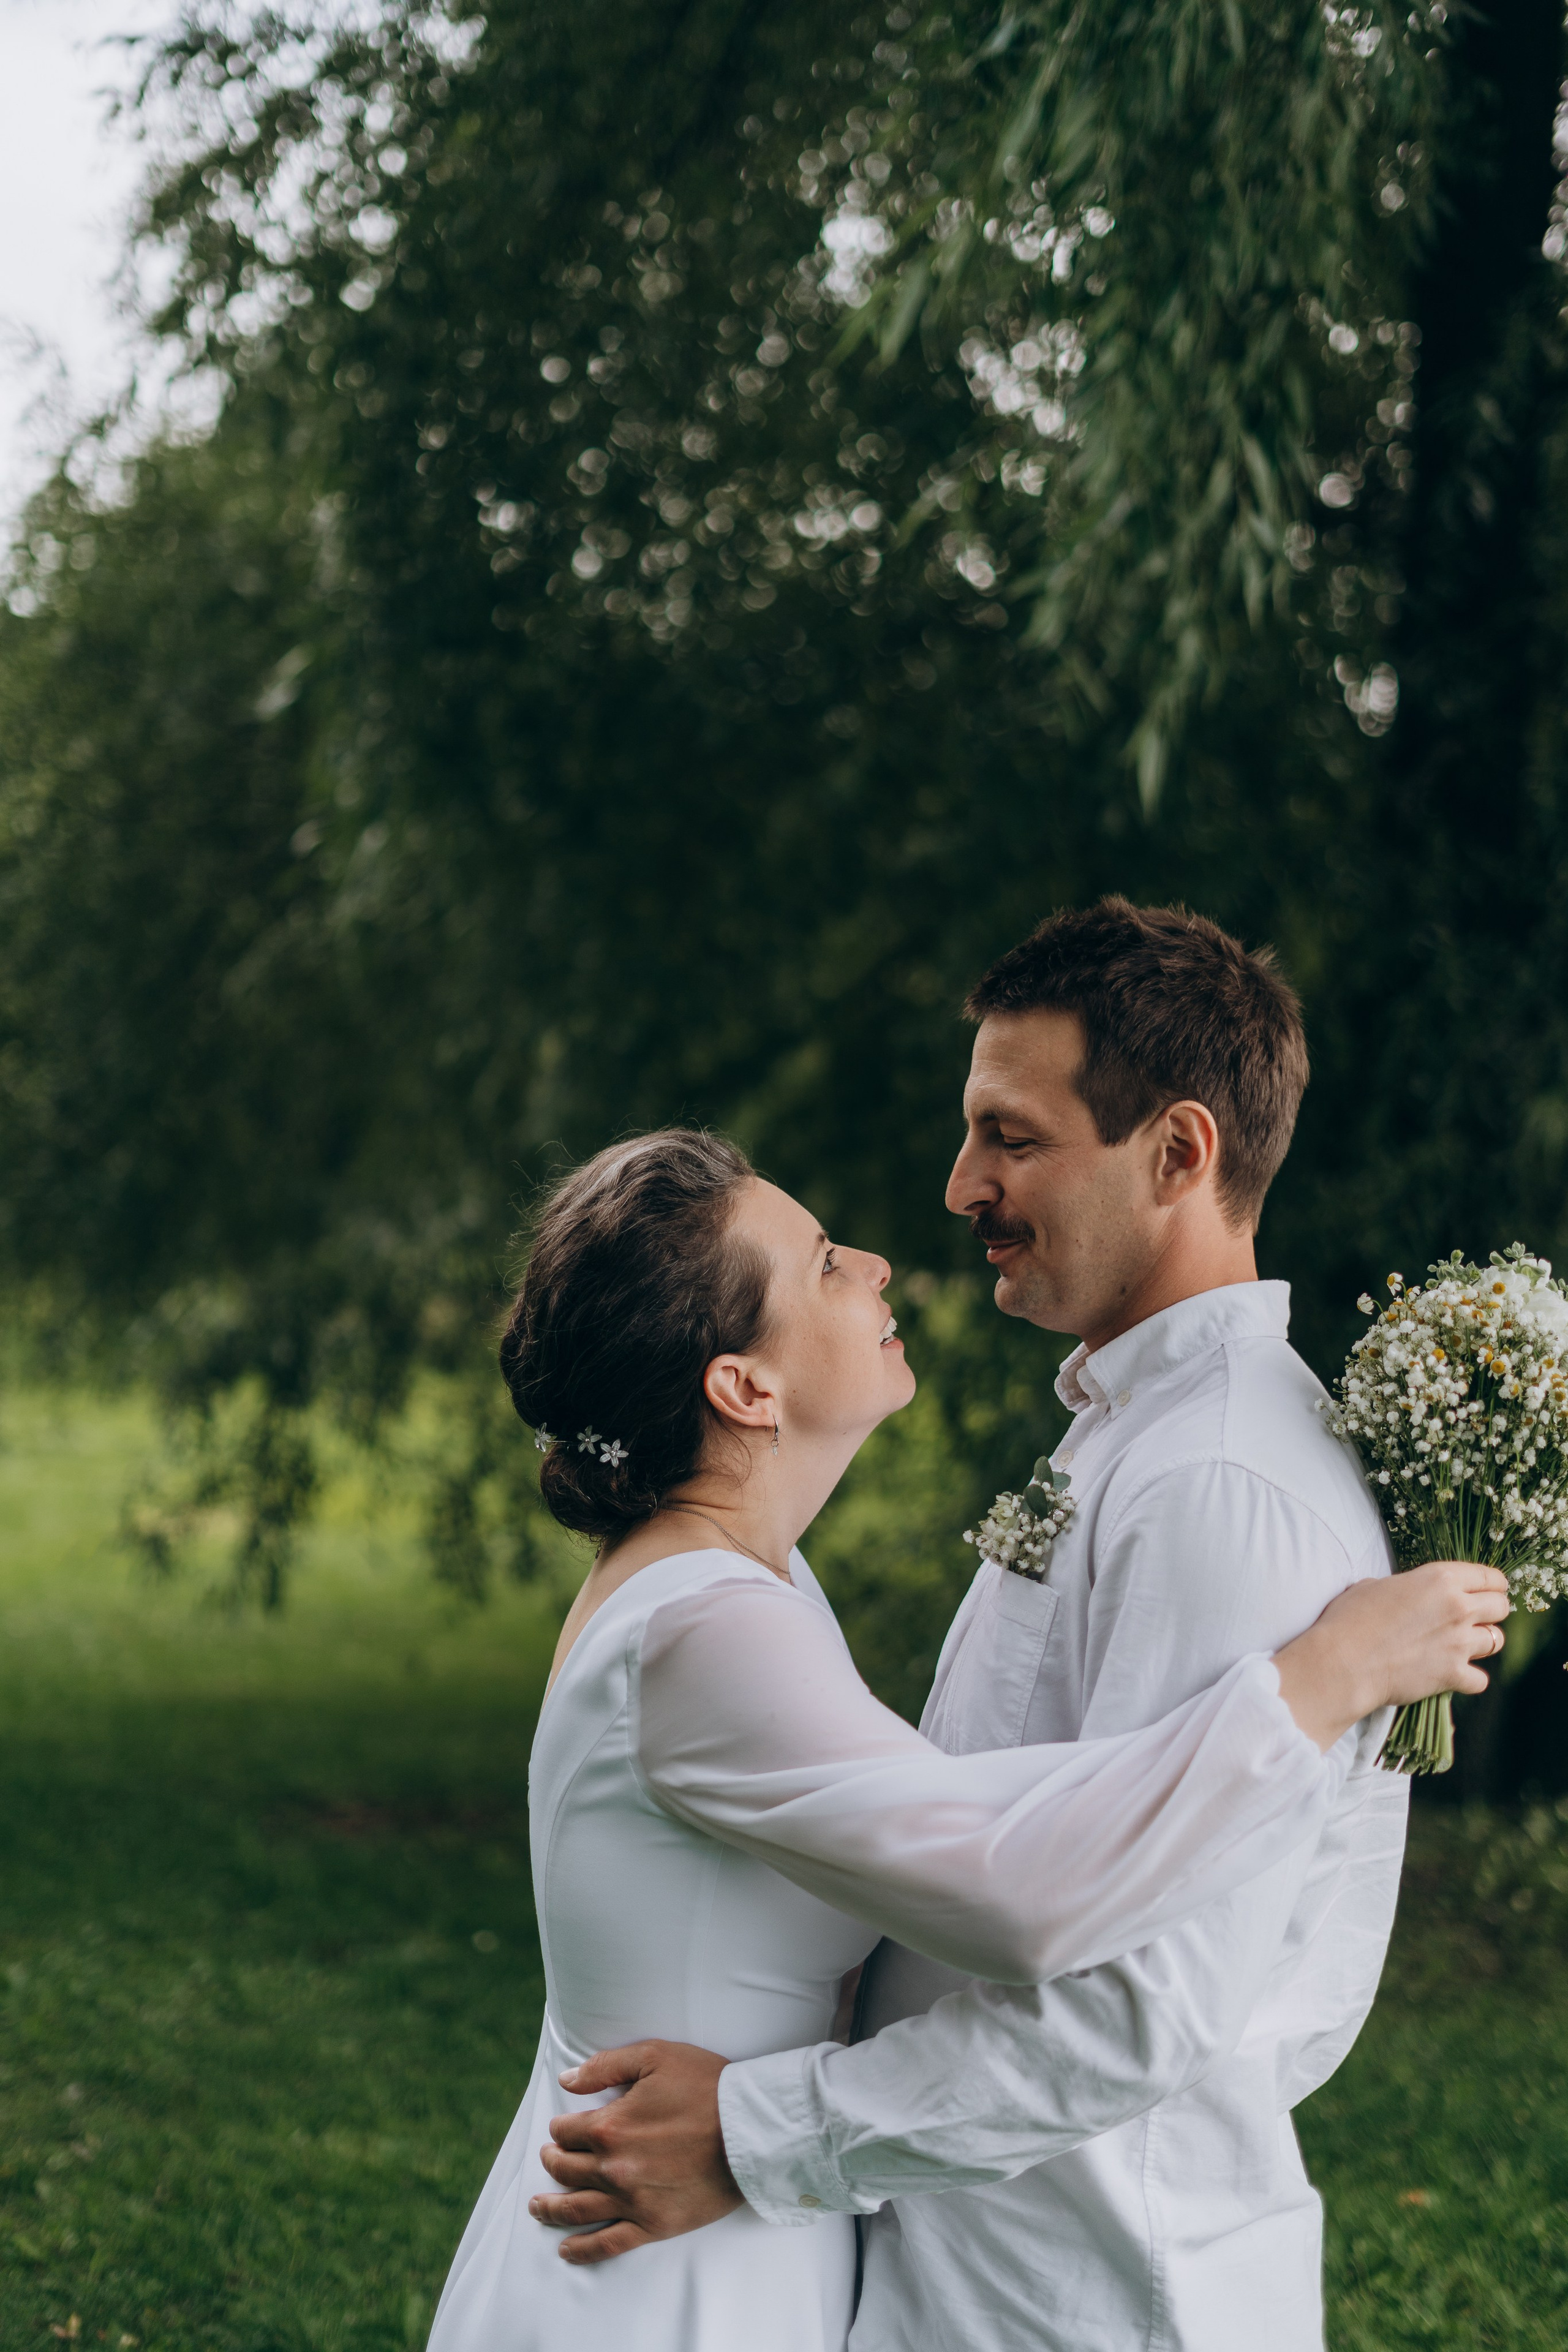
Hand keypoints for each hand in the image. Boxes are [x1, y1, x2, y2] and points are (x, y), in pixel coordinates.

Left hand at [528, 2040, 740, 2263]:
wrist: (751, 2129)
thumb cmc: (706, 2086)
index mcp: (610, 2126)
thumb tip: (566, 2081)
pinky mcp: (654, 2225)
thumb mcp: (655, 2057)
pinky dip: (582, 2250)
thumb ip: (605, 2066)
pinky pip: (608, 2245)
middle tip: (549, 2160)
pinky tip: (566, 2250)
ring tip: (538, 2208)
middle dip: (552, 2162)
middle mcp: (613, 2168)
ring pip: (577, 2210)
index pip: (566, 2131)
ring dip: (551, 2209)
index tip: (564, 2127)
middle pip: (565, 2170)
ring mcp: (632, 2201)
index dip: (561, 2127)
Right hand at [1275, 1561, 1508, 1750]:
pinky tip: (1454, 1674)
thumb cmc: (1350, 1618)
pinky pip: (1480, 1679)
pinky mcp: (1453, 1674)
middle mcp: (1458, 1608)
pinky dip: (1470, 1678)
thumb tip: (1404, 1595)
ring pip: (1496, 1640)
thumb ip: (1404, 1587)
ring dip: (1484, 1642)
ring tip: (1465, 1644)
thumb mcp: (1374, 1586)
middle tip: (1475, 1617)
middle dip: (1491, 1611)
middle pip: (1501, 1607)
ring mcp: (1458, 1643)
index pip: (1490, 1577)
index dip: (1491, 1584)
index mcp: (1440, 1579)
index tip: (1486, 1591)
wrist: (1343, 1661)